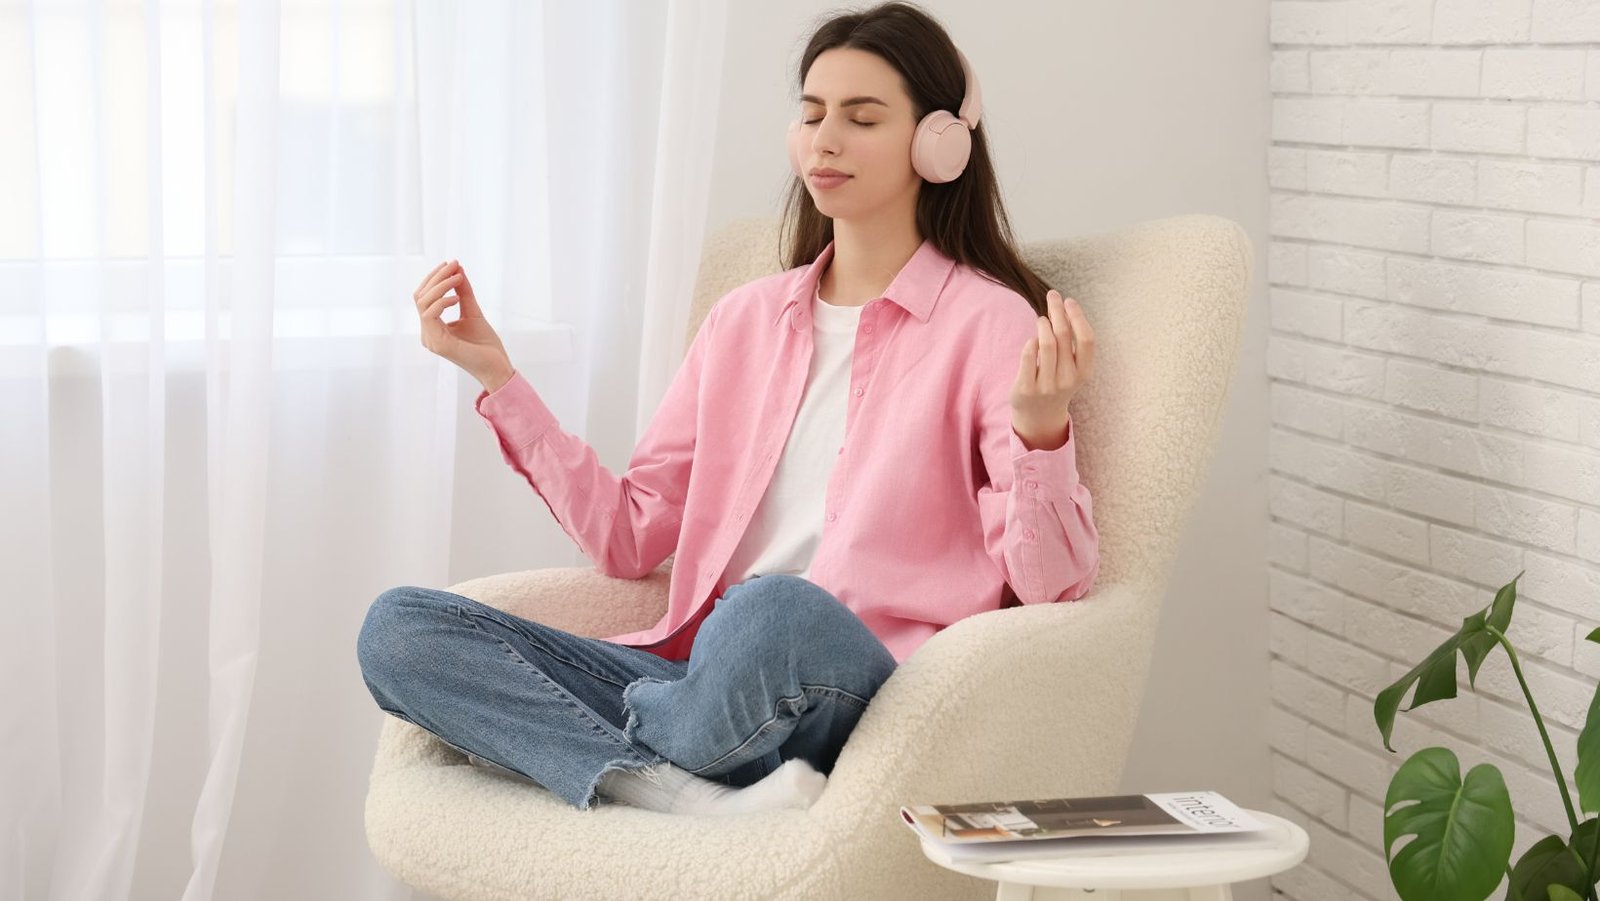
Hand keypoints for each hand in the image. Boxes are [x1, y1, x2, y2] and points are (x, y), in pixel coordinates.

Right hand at [414, 259, 512, 388]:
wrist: (497, 367)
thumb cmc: (486, 345)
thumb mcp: (472, 311)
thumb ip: (463, 293)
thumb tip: (458, 270)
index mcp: (433, 327)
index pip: (424, 297)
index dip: (435, 278)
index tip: (451, 263)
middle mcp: (427, 333)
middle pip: (420, 296)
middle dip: (436, 277)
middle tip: (454, 265)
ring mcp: (431, 339)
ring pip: (423, 303)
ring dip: (440, 286)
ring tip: (457, 278)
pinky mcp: (438, 344)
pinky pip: (430, 315)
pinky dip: (442, 301)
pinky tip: (456, 298)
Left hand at [1011, 289, 1093, 449]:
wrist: (1040, 417)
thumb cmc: (1057, 382)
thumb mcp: (1071, 368)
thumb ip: (1070, 344)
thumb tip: (1063, 308)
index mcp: (1083, 373)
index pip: (1087, 339)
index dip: (1078, 316)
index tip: (1070, 300)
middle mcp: (1067, 380)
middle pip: (1064, 335)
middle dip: (1058, 310)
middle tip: (1052, 296)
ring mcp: (1047, 386)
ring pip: (1046, 343)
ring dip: (1042, 324)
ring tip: (1041, 319)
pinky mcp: (1026, 389)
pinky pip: (1028, 356)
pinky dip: (1030, 342)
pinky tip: (1032, 340)